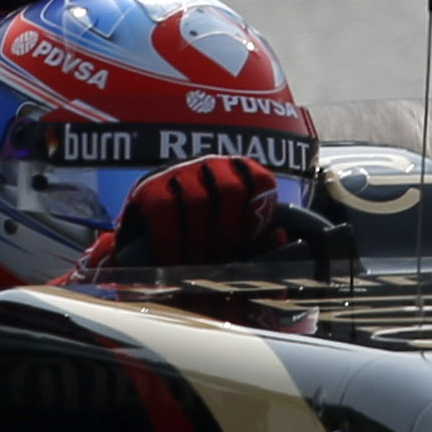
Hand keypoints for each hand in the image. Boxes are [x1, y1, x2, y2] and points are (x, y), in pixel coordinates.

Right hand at [85, 152, 291, 273]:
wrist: (150, 229)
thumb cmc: (204, 233)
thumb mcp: (234, 234)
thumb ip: (258, 240)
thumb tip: (281, 239)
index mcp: (240, 172)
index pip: (259, 180)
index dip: (259, 211)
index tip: (251, 241)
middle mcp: (212, 165)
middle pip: (230, 189)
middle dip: (229, 231)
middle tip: (223, 262)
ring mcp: (180, 171)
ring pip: (198, 201)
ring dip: (200, 240)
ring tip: (199, 267)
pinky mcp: (151, 186)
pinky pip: (164, 210)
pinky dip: (171, 240)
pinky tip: (173, 262)